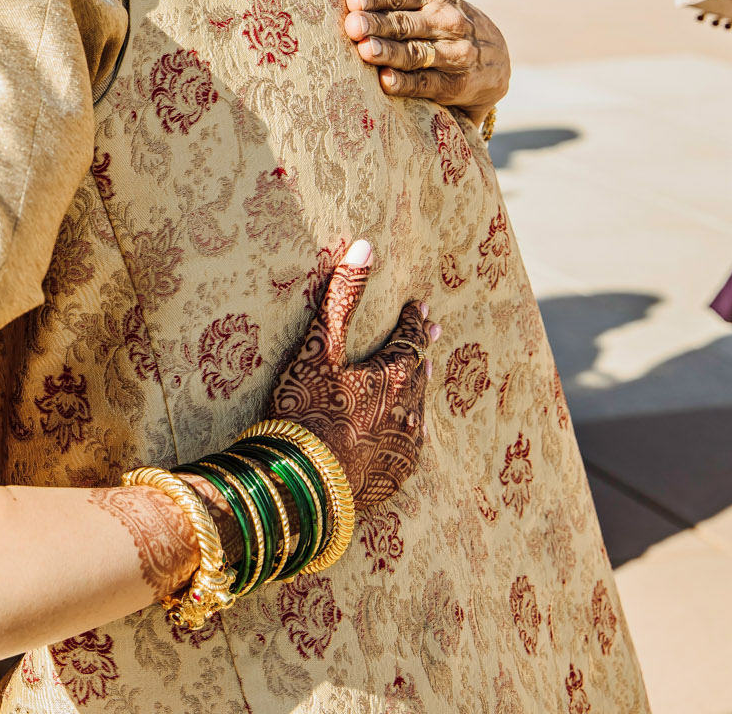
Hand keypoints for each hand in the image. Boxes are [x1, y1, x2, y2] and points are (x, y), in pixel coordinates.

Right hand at [265, 240, 436, 509]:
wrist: (303, 484)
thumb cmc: (306, 411)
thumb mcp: (319, 348)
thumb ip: (342, 297)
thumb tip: (366, 245)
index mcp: (395, 375)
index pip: (410, 339)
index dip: (413, 321)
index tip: (419, 307)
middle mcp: (409, 410)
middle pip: (420, 373)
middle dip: (421, 351)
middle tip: (428, 336)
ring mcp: (403, 447)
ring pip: (418, 410)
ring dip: (418, 391)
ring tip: (421, 378)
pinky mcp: (394, 476)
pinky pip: (409, 446)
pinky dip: (409, 430)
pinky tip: (407, 432)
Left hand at [344, 0, 508, 121]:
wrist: (490, 56)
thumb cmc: (436, 8)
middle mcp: (446, 20)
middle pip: (406, 23)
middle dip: (379, 24)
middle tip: (353, 25)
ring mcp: (453, 53)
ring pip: (416, 53)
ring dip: (390, 53)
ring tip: (365, 51)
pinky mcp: (454, 84)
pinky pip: (428, 83)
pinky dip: (407, 83)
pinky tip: (386, 81)